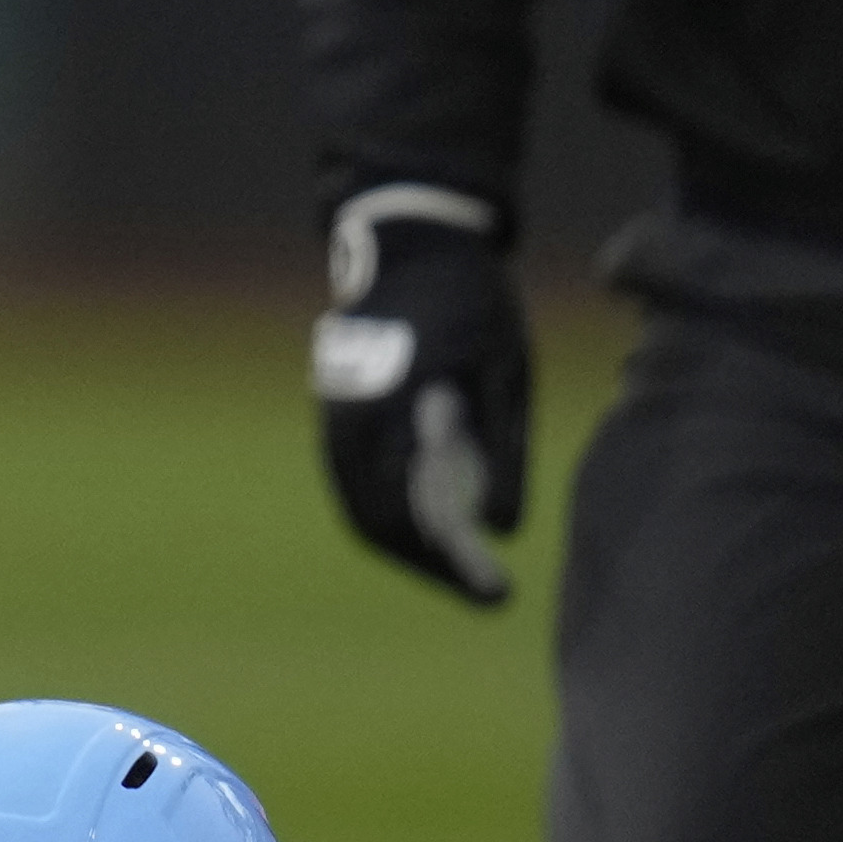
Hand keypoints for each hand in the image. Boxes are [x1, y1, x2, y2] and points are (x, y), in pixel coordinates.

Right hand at [309, 184, 530, 604]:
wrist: (414, 246)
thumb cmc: (471, 305)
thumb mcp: (504, 374)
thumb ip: (501, 451)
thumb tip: (501, 528)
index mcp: (395, 419)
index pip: (415, 518)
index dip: (454, 565)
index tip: (496, 595)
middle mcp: (352, 428)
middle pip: (377, 525)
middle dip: (428, 566)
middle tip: (479, 589)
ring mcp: (337, 423)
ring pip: (361, 508)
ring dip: (405, 544)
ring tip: (454, 565)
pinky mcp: (339, 416)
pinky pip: (354, 484)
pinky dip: (388, 514)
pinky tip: (425, 521)